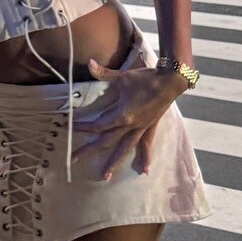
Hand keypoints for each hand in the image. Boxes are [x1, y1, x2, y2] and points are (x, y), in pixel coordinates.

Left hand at [73, 61, 187, 178]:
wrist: (171, 81)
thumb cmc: (145, 78)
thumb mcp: (122, 76)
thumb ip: (104, 73)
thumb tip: (89, 63)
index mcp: (121, 115)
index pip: (97, 124)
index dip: (83, 127)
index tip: (71, 127)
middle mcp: (129, 126)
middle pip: (105, 141)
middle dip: (89, 151)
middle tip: (72, 160)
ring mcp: (140, 128)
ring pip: (124, 149)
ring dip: (114, 163)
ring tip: (104, 178)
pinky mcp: (149, 127)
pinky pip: (146, 145)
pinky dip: (145, 157)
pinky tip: (144, 170)